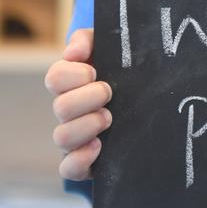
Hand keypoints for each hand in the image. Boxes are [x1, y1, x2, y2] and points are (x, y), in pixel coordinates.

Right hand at [44, 28, 111, 179]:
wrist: (150, 101)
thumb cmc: (126, 69)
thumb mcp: (112, 48)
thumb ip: (90, 39)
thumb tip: (74, 52)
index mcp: (72, 82)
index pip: (55, 77)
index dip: (73, 74)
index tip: (95, 71)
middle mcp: (69, 110)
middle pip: (60, 107)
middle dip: (87, 98)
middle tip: (109, 93)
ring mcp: (74, 137)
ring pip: (61, 137)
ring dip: (87, 125)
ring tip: (110, 118)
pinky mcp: (84, 161)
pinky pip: (67, 168)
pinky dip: (80, 158)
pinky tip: (99, 146)